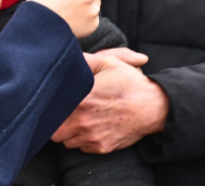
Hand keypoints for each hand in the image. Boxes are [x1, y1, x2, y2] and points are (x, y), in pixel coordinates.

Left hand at [51, 50, 168, 152]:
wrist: (153, 107)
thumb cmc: (130, 84)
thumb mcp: (109, 63)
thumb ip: (85, 60)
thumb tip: (67, 56)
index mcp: (81, 98)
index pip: (52, 109)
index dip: (51, 107)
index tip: (56, 103)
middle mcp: (83, 120)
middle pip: (54, 130)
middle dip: (57, 123)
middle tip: (65, 114)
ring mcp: (91, 136)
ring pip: (66, 141)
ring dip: (69, 132)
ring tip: (79, 120)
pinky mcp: (100, 147)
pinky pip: (81, 147)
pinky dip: (82, 140)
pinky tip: (91, 127)